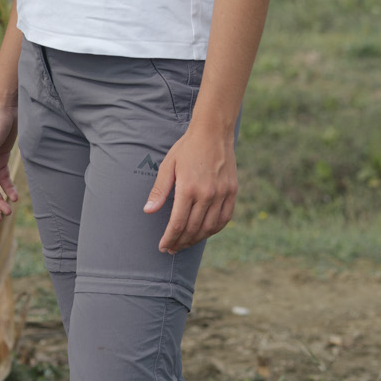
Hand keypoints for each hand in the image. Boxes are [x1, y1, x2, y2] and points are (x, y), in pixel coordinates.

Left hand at [145, 119, 236, 252]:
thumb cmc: (187, 148)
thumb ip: (159, 191)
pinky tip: (204, 233)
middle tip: (172, 248)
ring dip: (196, 239)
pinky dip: (214, 230)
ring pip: (209, 228)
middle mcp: (207, 194)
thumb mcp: (168, 166)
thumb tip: (148, 211)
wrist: (213, 132)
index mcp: (188, 189)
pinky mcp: (232, 192)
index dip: (169, 238)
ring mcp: (222, 194)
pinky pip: (224, 219)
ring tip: (185, 243)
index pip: (177, 224)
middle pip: (193, 229)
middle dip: (180, 242)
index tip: (163, 247)